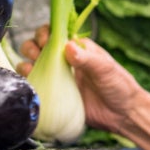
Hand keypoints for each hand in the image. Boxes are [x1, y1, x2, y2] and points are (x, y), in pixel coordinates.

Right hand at [17, 26, 145, 135]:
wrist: (123, 115)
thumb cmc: (120, 87)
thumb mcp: (106, 69)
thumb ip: (87, 59)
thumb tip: (68, 46)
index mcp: (78, 49)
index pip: (54, 33)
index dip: (45, 34)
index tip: (45, 41)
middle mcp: (65, 61)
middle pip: (38, 46)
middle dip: (32, 47)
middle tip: (38, 54)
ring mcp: (59, 78)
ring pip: (33, 64)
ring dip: (26, 62)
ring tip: (30, 68)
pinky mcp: (56, 94)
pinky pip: (37, 85)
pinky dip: (29, 81)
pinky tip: (30, 82)